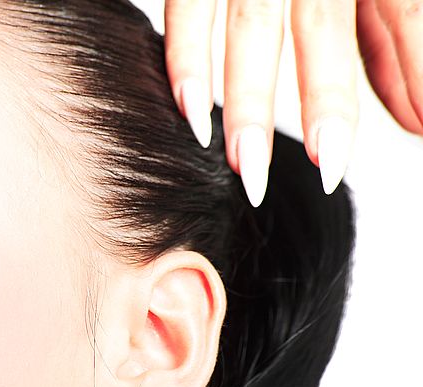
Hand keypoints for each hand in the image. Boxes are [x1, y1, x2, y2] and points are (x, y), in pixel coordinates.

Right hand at [164, 0, 422, 206]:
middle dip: (326, 101)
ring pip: (252, 23)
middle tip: (327, 169)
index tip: (415, 130)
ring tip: (247, 166)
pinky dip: (188, 58)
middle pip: (321, 24)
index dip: (410, 68)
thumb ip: (393, 37)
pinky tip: (193, 111)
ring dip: (249, 99)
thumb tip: (417, 121)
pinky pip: (189, 6)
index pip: (401, 8)